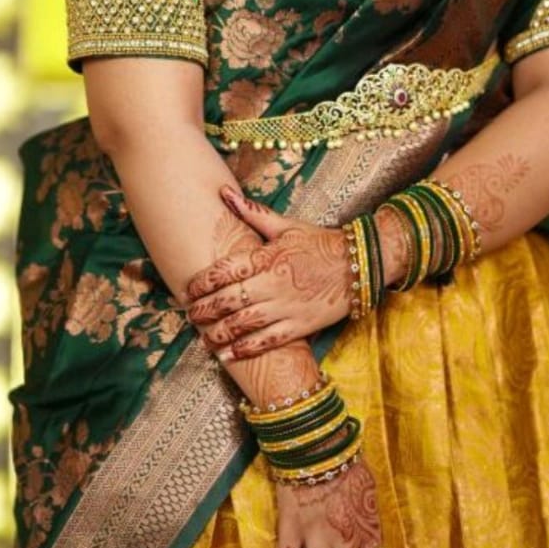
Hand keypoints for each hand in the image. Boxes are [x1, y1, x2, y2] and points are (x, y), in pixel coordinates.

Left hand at [185, 188, 350, 357]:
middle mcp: (274, 283)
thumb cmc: (320, 243)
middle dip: (205, 309)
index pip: (226, 270)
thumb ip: (253, 213)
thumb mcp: (287, 225)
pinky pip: (268, 341)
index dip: (203, 282)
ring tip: (204, 338)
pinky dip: (246, 349)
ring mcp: (287, 307)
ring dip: (220, 332)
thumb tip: (224, 193)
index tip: (189, 289)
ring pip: (245, 323)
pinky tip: (228, 355)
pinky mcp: (300, 326)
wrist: (359, 264)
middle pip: (230, 300)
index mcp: (268, 257)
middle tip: (189, 314)